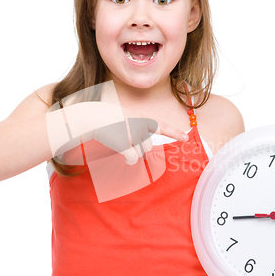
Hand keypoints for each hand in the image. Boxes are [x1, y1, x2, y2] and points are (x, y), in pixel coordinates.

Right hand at [47, 102, 187, 165]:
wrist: (88, 116)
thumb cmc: (102, 117)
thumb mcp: (122, 117)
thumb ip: (134, 128)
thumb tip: (138, 149)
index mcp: (140, 117)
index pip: (161, 126)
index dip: (175, 133)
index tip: (186, 137)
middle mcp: (139, 124)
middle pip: (147, 145)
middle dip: (139, 147)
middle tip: (123, 139)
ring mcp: (133, 134)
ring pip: (140, 152)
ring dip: (131, 151)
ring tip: (117, 140)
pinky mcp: (125, 143)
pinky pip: (132, 158)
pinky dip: (127, 158)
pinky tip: (119, 153)